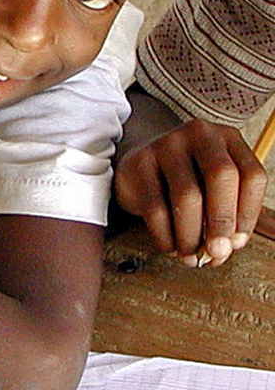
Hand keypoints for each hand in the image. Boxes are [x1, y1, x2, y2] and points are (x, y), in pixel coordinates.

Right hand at [114, 118, 266, 265]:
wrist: (140, 165)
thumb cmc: (185, 180)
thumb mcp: (212, 185)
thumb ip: (226, 212)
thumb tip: (226, 247)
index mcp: (228, 139)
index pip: (251, 175)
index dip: (248, 214)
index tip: (238, 241)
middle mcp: (199, 134)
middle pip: (221, 176)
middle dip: (222, 221)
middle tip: (217, 251)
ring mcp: (166, 144)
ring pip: (187, 196)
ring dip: (191, 235)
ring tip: (190, 255)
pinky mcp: (138, 162)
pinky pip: (155, 208)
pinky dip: (165, 236)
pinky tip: (169, 246)